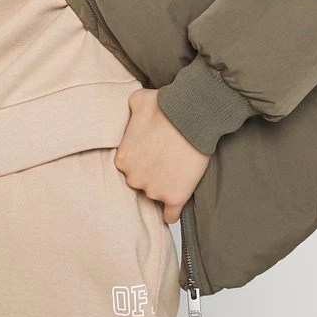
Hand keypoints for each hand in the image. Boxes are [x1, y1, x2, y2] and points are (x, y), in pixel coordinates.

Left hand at [114, 88, 211, 224]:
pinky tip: (175, 205)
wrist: (193, 114)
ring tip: (176, 170)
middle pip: (140, 184)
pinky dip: (172, 212)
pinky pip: (170, 216)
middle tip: (165, 160)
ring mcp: (154, 189)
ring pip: (155, 196)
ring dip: (163, 187)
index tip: (151, 153)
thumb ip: (130, 112)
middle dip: (150, 174)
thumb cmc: (166, 104)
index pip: (127, 168)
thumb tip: (132, 112)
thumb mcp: (136, 100)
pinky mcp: (175, 197)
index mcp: (122, 159)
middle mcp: (134, 177)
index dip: (140, 160)